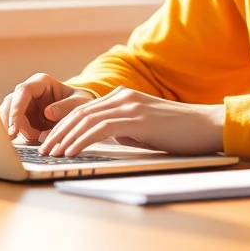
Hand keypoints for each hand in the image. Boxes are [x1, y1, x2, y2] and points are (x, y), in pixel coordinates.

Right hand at [0, 73, 94, 142]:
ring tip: (34, 140)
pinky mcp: (24, 117)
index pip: (22, 92)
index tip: (15, 128)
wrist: (81, 111)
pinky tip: (30, 141)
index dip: (16, 109)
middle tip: (12, 139)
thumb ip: (66, 107)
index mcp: (41, 82)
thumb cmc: (81, 102)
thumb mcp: (79, 103)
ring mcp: (24, 104)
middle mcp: (29, 91)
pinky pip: (15, 126)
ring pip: (8, 116)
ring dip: (16, 130)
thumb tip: (47, 113)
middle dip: (9, 122)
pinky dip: (20, 135)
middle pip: (9, 104)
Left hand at [39, 86, 224, 157]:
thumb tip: (104, 139)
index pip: (84, 110)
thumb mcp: (144, 128)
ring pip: (85, 120)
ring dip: (64, 138)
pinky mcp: (136, 117)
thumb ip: (123, 128)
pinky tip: (71, 152)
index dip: (63, 125)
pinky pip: (100, 129)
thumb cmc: (179, 132)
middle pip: (79, 113)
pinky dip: (81, 140)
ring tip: (50, 153)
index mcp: (123, 97)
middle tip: (42, 149)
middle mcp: (123, 96)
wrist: (207, 126)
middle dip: (57, 132)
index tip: (49, 140)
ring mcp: (129, 105)